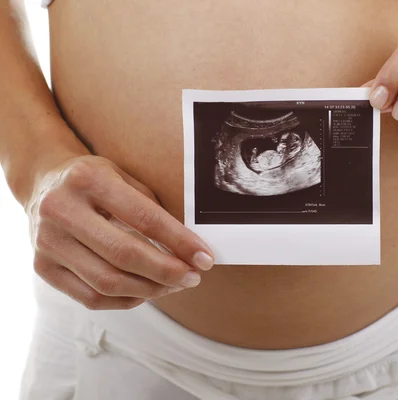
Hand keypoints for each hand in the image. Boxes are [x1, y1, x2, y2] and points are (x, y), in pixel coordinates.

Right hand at [26, 155, 213, 309]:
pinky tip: (147, 292)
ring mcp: (47, 242)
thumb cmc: (96, 181)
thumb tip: (189, 248)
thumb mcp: (124, 178)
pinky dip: (126, 300)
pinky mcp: (43, 267)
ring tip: (174, 285)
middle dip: (167, 272)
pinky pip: (90, 298)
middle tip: (193, 278)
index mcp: (88, 180)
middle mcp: (61, 210)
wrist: (44, 183)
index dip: (180, 242)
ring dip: (150, 290)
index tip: (204, 258)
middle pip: (124, 255)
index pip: (144, 218)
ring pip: (107, 282)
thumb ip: (152, 209)